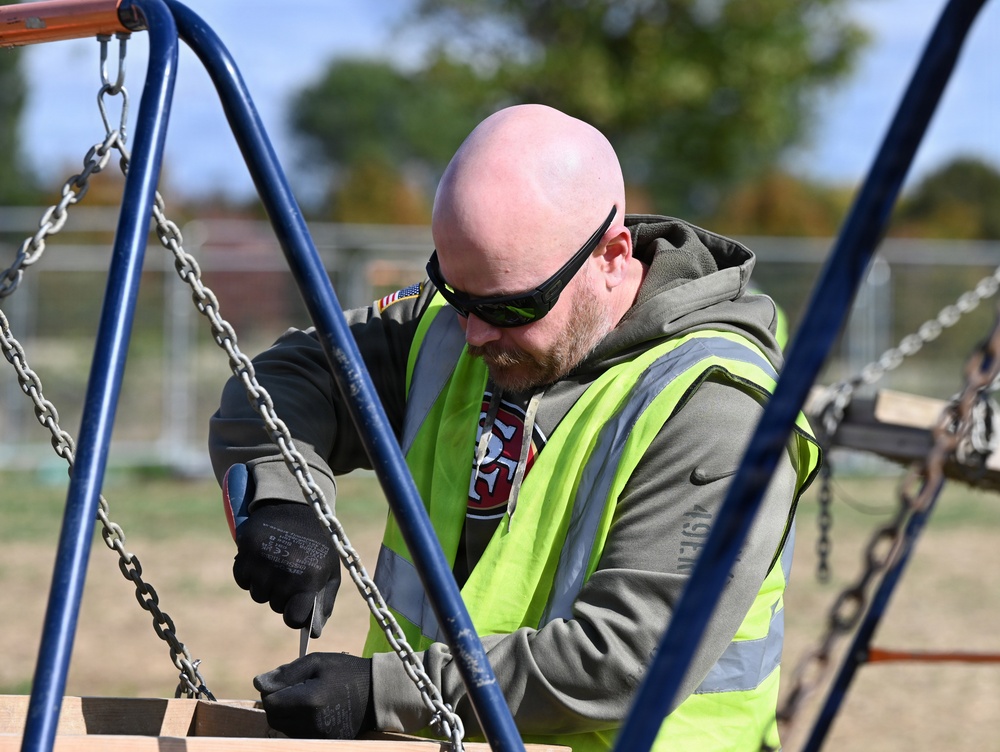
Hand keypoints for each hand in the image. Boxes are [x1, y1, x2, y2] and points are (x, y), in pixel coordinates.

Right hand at [233, 501, 340, 635]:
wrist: (295, 505)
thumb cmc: (317, 544)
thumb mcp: (330, 570)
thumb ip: (324, 602)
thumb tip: (314, 631)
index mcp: (310, 577)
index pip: (293, 618)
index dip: (294, 615)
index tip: (297, 606)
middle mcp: (286, 570)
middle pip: (275, 606)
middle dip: (283, 595)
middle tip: (291, 572)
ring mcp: (264, 560)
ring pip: (257, 595)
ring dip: (266, 584)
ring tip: (279, 562)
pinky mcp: (246, 549)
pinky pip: (242, 579)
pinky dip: (249, 573)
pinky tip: (263, 558)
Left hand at [254, 653, 374, 738]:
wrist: (377, 693)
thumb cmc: (346, 671)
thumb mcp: (318, 662)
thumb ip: (286, 672)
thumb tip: (257, 683)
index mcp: (310, 700)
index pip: (270, 702)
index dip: (272, 689)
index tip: (286, 680)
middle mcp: (312, 723)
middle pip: (274, 718)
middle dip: (277, 703)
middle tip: (293, 688)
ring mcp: (319, 736)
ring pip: (284, 728)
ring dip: (287, 714)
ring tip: (306, 698)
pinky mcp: (325, 741)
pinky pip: (299, 735)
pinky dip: (299, 722)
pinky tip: (314, 709)